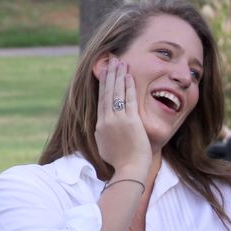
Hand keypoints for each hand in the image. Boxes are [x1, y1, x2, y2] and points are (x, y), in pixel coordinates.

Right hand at [95, 58, 151, 176]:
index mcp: (99, 126)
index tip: (104, 73)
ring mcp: (118, 120)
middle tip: (111, 61)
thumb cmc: (120, 163)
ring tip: (120, 62)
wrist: (129, 170)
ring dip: (118, 76)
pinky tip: (128, 76)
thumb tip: (100, 128)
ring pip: (117, 93)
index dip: (103, 85)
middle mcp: (107, 120)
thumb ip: (102, 135)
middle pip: (107, 93)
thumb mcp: (104, 148)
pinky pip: (129, 99)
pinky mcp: (131, 121)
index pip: (101, 101)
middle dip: (110, 75)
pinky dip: (128, 86)